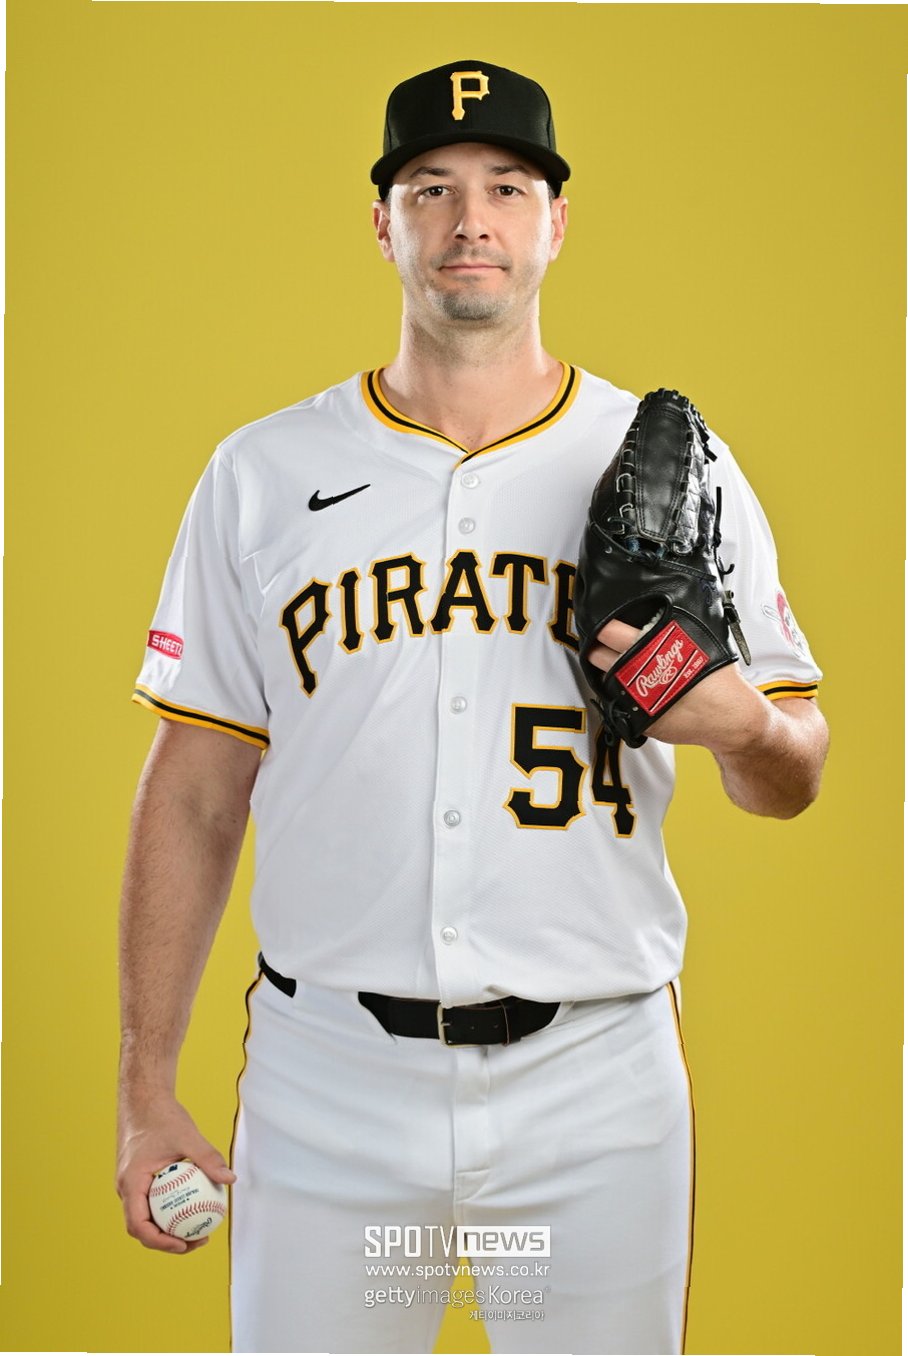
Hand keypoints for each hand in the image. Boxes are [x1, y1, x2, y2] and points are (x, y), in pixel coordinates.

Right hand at [116, 1091, 235, 1254]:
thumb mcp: (187, 1136)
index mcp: (130, 1183)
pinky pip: (151, 1202)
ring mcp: (130, 1184)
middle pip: (141, 1227)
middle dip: (166, 1241)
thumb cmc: (161, 1116)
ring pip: (145, 1216)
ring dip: (166, 1228)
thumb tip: (230, 1179)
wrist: (143, 1098)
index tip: (184, 1245)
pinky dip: (167, 1210)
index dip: (159, 1242)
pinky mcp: (138, 1178)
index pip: (138, 1226)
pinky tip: (191, 1205)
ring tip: (196, 1229)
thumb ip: (208, 1158)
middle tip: (196, 1240)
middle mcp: (125, 1188)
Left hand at [587, 618, 769, 753]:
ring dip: (605, 672)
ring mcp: (636, 699)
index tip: (601, 625)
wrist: (729, 717)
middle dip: (595, 650)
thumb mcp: (697, 641)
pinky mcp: (638, 720)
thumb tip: (661, 613)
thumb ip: (672, 629)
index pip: (610, 632)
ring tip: (612, 666)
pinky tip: (629, 688)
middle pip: (598, 656)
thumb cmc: (718, 680)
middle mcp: (638, 674)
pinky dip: (619, 694)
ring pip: (604, 680)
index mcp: (651, 649)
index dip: (602, 627)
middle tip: (598, 645)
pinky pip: (618, 703)